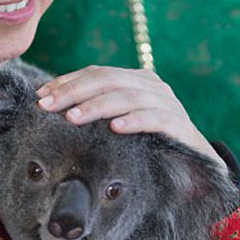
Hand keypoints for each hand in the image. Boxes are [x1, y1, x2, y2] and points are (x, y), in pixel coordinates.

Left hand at [36, 66, 225, 167]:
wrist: (198, 166)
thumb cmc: (151, 145)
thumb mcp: (122, 124)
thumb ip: (98, 112)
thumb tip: (55, 108)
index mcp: (136, 80)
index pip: (97, 73)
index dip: (67, 81)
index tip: (41, 95)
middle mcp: (153, 86)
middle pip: (108, 80)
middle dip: (74, 91)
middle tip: (48, 105)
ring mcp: (168, 104)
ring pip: (127, 96)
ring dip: (96, 106)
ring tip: (72, 118)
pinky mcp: (180, 126)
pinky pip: (154, 119)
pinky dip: (134, 121)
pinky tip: (115, 128)